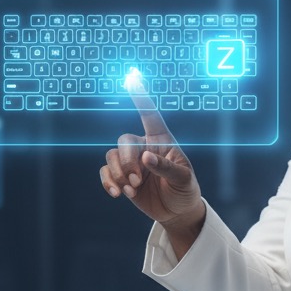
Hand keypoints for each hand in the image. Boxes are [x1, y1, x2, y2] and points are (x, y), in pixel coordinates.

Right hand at [100, 70, 204, 240]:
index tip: (131, 78)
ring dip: (118, 174)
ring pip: (112, 156)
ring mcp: (131, 162)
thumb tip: (146, 157)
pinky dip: (108, 182)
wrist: (176, 211)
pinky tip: (117, 195)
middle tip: (136, 181)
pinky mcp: (122, 177)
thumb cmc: (184, 190)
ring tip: (131, 191)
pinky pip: (106, 172)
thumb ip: (166, 167)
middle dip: (127, 162)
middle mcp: (144, 147)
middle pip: (124, 141)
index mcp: (162, 141)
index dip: (141, 98)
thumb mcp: (183, 179)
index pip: (150, 116)